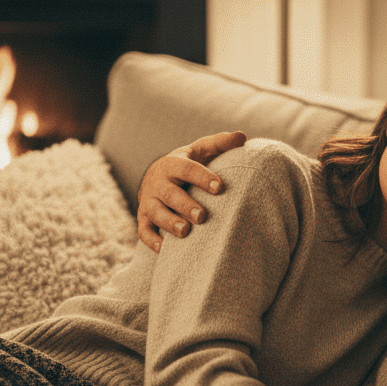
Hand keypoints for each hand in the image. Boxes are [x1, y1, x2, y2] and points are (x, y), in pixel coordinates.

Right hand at [136, 131, 246, 251]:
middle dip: (185, 205)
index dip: (203, 177)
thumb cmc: (186, 164)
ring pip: (155, 213)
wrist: (157, 177)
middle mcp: (158, 183)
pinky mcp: (144, 219)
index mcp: (173, 164)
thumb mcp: (200, 150)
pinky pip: (144, 231)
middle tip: (202, 216)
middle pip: (170, 194)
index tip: (219, 187)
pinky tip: (164, 249)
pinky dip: (152, 240)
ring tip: (185, 231)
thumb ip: (220, 143)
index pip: (188, 169)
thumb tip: (242, 136)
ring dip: (168, 223)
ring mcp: (149, 201)